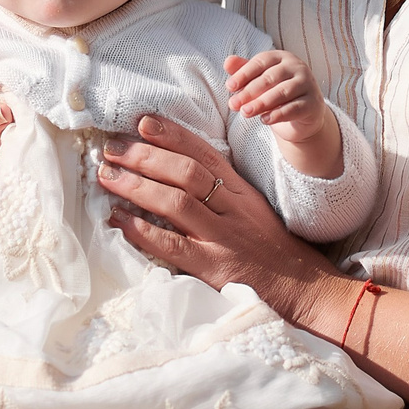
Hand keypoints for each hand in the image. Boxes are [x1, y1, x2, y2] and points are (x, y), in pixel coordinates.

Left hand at [101, 115, 357, 333]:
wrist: (300, 287)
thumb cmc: (269, 246)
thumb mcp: (250, 207)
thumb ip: (220, 188)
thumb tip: (176, 166)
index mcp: (240, 191)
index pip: (205, 153)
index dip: (173, 134)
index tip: (143, 121)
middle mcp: (232, 209)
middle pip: (186, 172)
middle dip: (146, 156)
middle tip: (112, 148)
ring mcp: (223, 237)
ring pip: (177, 202)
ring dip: (138, 186)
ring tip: (108, 176)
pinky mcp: (215, 267)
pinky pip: (174, 245)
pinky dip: (143, 231)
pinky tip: (119, 220)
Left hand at [224, 51, 341, 177]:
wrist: (303, 115)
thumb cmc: (278, 93)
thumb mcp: (260, 81)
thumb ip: (244, 70)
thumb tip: (227, 62)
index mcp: (282, 58)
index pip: (261, 62)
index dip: (243, 74)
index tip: (229, 87)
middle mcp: (297, 67)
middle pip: (270, 78)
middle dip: (249, 92)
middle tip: (233, 105)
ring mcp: (308, 85)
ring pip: (282, 93)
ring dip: (261, 103)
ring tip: (245, 113)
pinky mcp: (313, 104)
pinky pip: (294, 108)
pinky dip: (278, 114)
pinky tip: (264, 120)